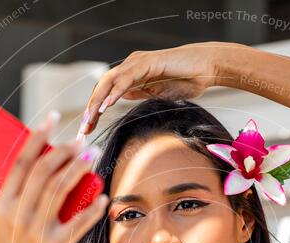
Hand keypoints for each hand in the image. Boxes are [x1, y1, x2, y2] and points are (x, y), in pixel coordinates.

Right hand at [0, 113, 108, 242]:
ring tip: (93, 156)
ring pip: (63, 190)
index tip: (53, 117)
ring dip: (80, 169)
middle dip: (66, 150)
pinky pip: (80, 222)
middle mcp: (17, 215)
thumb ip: (17, 196)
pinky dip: (94, 207)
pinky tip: (103, 196)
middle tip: (81, 140)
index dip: (38, 136)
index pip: (21, 162)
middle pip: (45, 172)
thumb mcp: (2, 221)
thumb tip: (40, 164)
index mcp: (0, 204)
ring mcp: (37, 232)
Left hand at [77, 41, 239, 138]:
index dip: (95, 113)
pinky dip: (114, 92)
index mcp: (131, 75)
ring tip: (90, 120)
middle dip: (90, 111)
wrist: (207, 68)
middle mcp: (130, 66)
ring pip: (108, 82)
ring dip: (97, 103)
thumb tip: (122, 98)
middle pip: (101, 89)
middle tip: (83, 132)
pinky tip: (106, 105)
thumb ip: (139, 93)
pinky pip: (125, 78)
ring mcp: (137, 63)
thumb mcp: (157, 93)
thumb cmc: (187, 80)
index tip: (87, 133)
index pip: (105, 95)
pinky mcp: (146, 62)